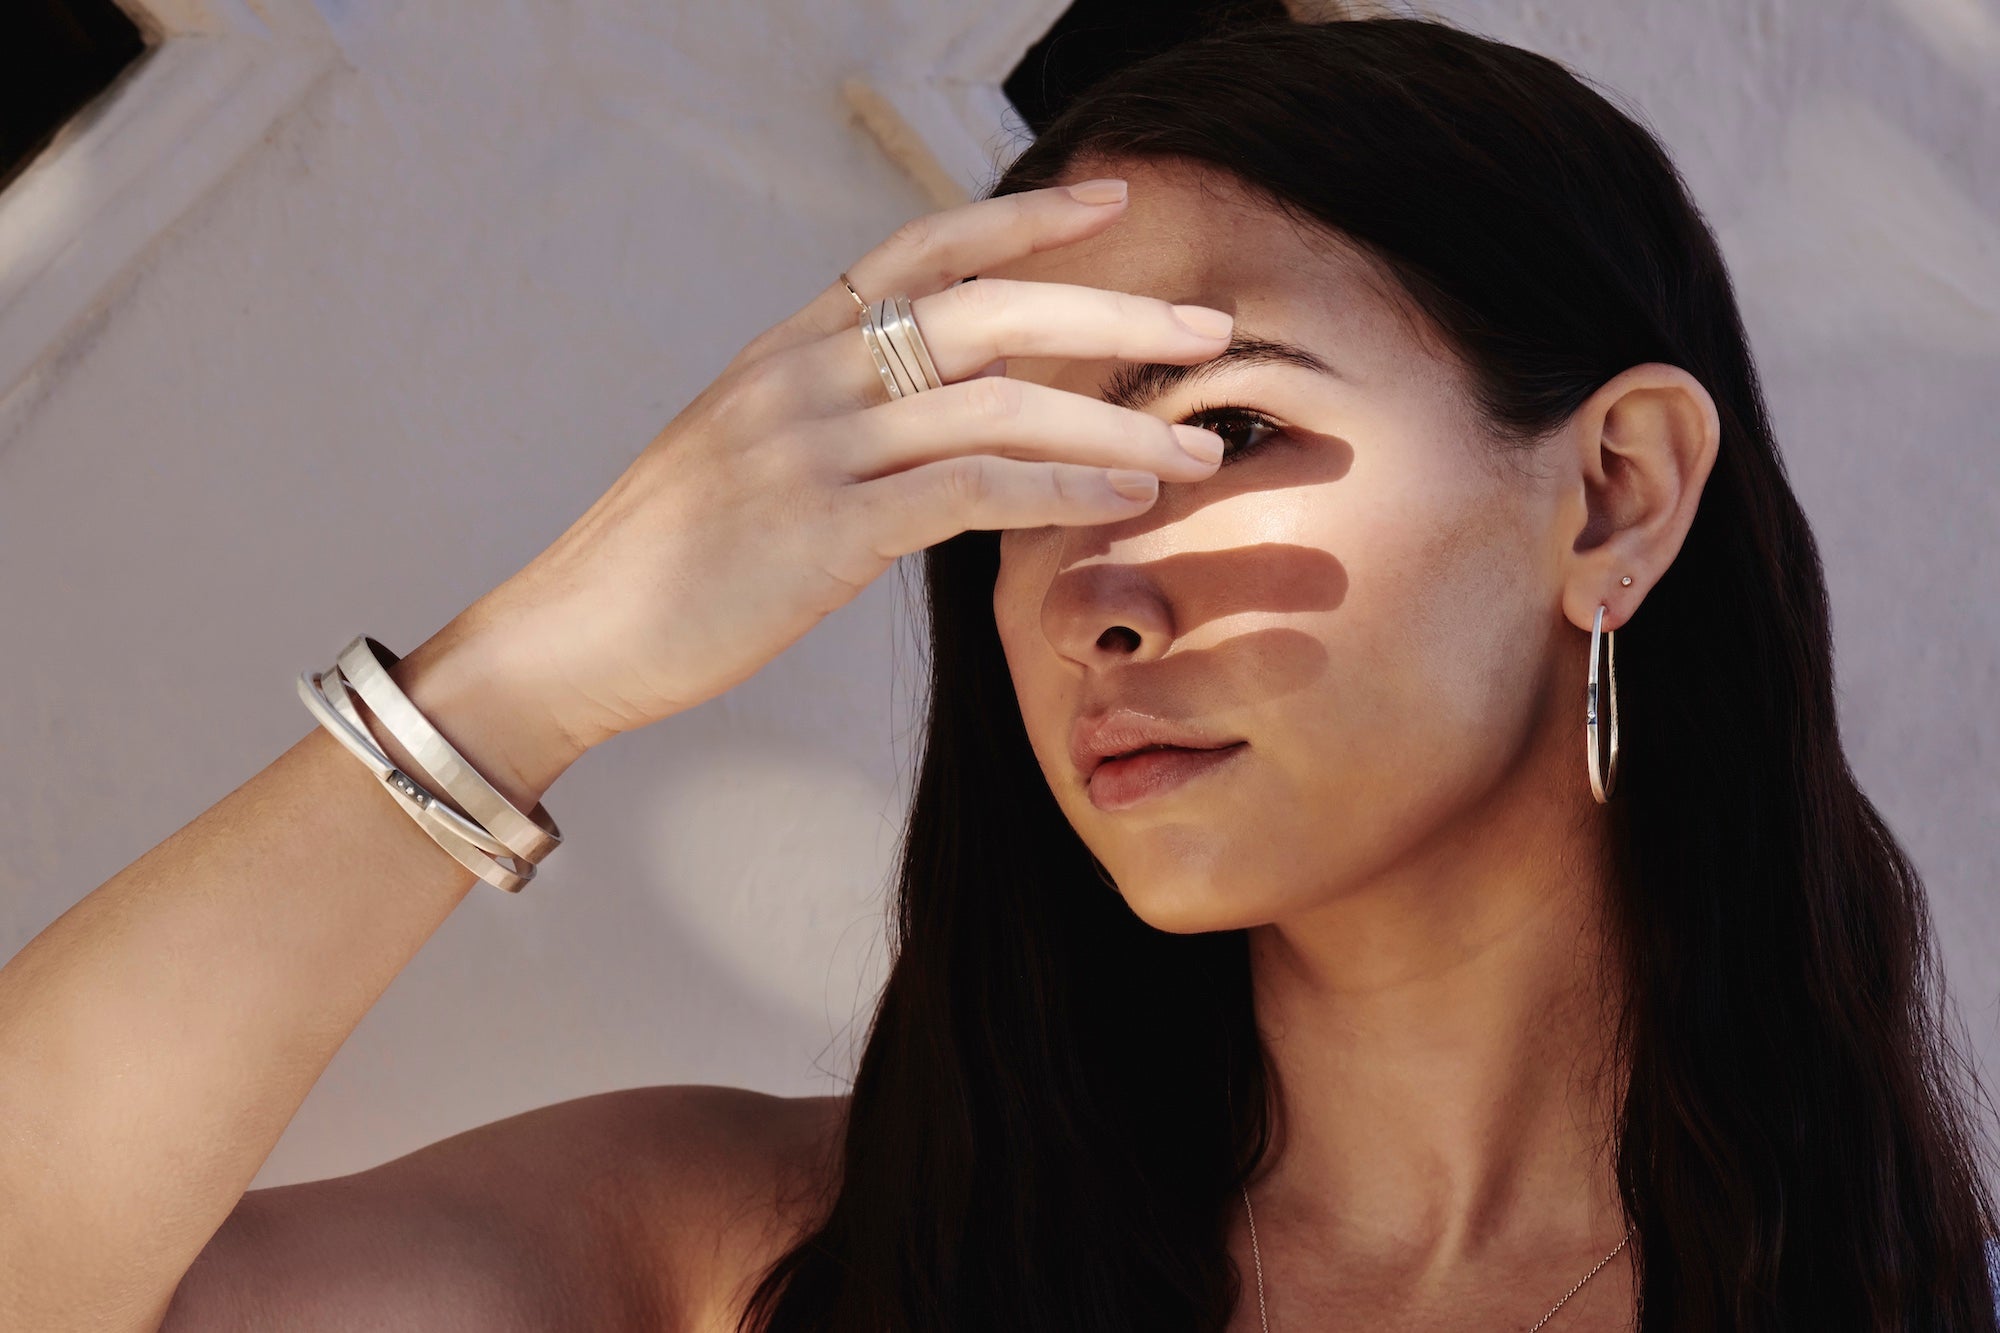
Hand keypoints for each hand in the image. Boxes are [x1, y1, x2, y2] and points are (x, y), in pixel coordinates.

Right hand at [447, 178, 1233, 760]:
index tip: (1115, 204)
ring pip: (994, 404)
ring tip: (1196, 450)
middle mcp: (802, 374)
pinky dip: (1059, 489)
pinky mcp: (820, 530)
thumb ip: (834, 413)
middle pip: (985, 313)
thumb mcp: (743, 450)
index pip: (923, 249)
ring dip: (1112, 424)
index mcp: (788, 346)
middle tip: (1208, 334)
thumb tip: (937, 418)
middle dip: (1111, 320)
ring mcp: (809, 447)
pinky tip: (1126, 501)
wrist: (569, 633)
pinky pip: (967, 491)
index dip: (1025, 219)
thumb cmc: (665, 558)